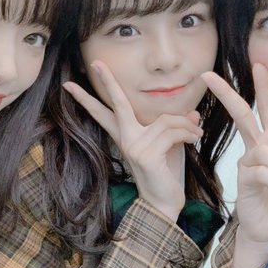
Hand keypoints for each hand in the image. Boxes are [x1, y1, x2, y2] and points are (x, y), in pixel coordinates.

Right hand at [63, 61, 203, 220]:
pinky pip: (172, 132)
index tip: (70, 86)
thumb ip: (178, 127)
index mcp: (126, 136)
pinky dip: (189, 134)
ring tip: (197, 135)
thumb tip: (192, 113)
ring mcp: (134, 146)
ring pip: (165, 120)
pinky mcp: (145, 154)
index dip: (87, 99)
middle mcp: (126, 139)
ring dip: (187, 126)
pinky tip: (195, 141)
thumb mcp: (173, 146)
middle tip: (96, 63)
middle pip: (117, 104)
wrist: (165, 205)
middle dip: (108, 82)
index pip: (104, 113)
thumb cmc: (166, 175)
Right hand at [202, 64, 267, 256]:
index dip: (263, 87)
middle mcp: (258, 147)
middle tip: (208, 76)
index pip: (267, 109)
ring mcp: (248, 162)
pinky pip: (263, 172)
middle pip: (240, 114)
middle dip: (226, 93)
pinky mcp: (244, 179)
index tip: (258, 64)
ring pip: (266, 152)